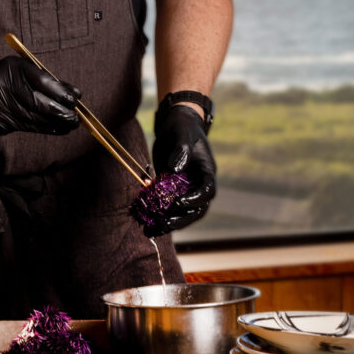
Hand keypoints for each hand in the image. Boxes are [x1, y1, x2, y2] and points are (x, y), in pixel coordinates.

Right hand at [0, 57, 80, 135]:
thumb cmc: (9, 79)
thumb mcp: (25, 72)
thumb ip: (49, 81)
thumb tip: (75, 95)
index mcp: (13, 67)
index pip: (41, 81)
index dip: (60, 92)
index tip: (75, 100)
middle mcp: (3, 84)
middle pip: (37, 102)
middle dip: (59, 112)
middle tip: (75, 118)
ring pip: (33, 118)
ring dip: (55, 124)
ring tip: (70, 125)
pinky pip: (26, 126)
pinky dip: (44, 128)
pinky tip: (57, 128)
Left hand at [150, 104, 216, 232]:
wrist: (175, 123)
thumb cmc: (183, 126)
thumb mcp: (182, 134)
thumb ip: (181, 150)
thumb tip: (176, 170)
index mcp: (206, 170)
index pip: (207, 190)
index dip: (196, 199)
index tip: (180, 202)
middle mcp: (198, 183)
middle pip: (196, 209)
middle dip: (181, 219)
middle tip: (165, 224)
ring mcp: (185, 188)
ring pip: (182, 212)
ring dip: (169, 223)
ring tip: (151, 230)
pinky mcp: (171, 189)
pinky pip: (168, 206)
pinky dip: (158, 216)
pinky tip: (146, 225)